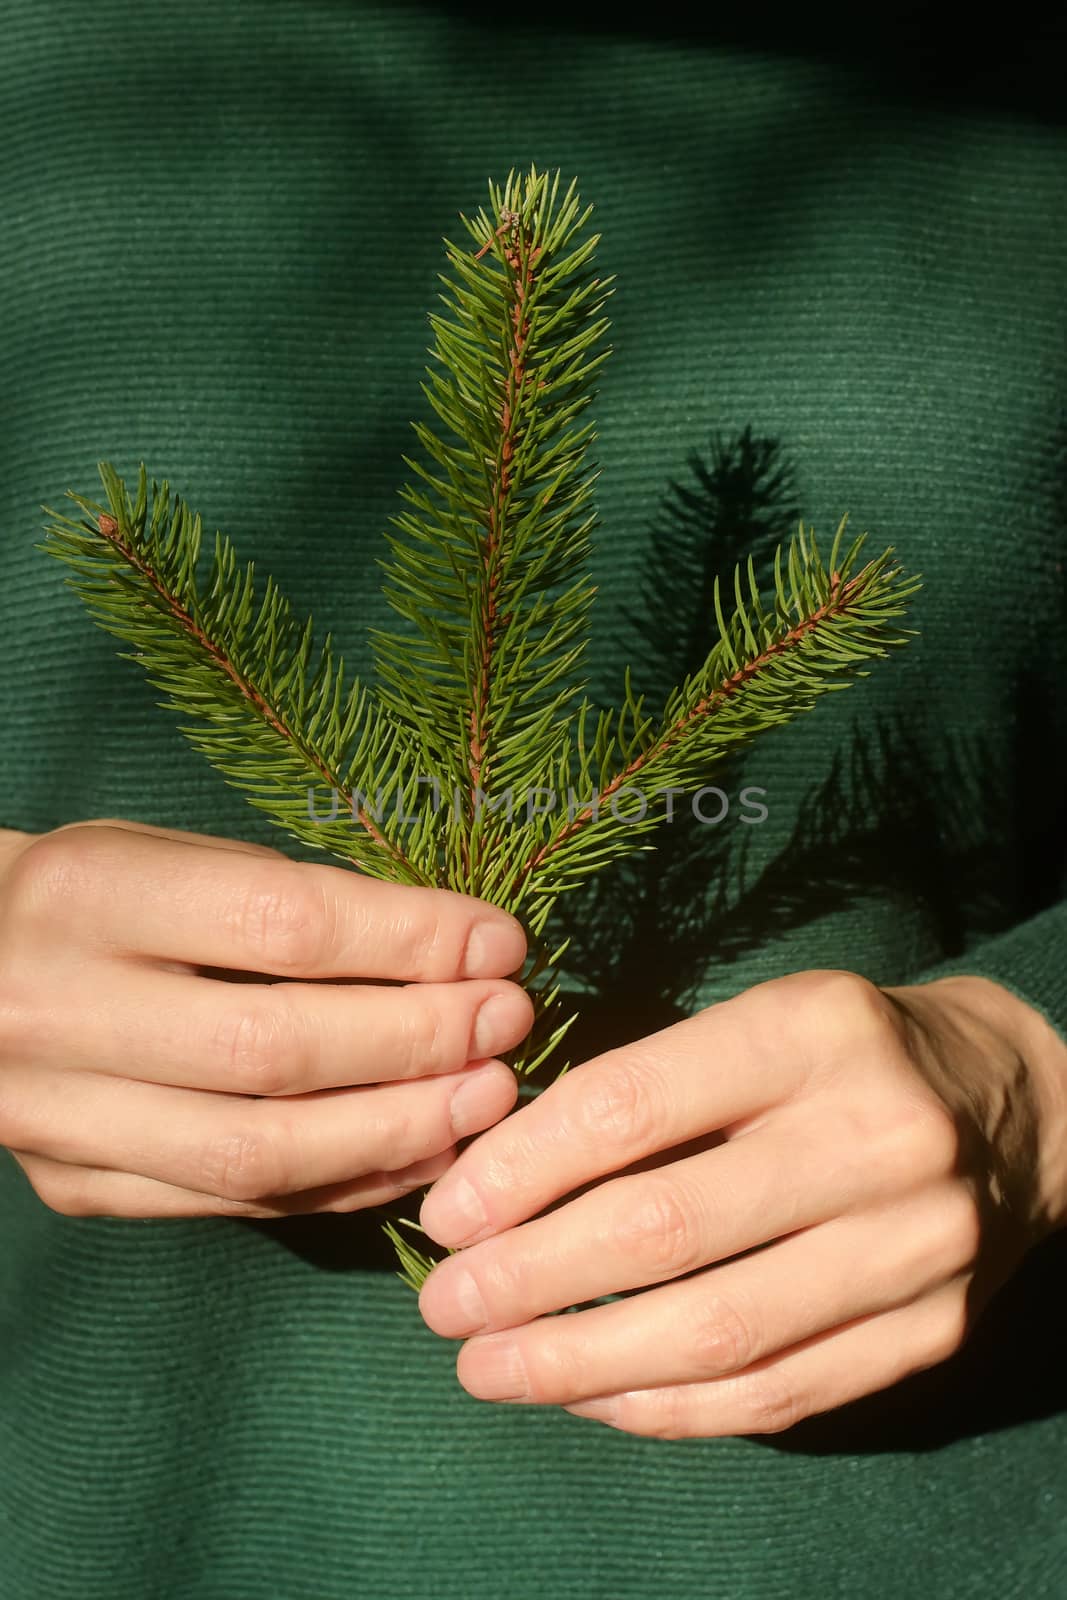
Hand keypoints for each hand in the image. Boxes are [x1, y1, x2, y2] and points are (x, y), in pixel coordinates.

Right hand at [0, 819, 531, 1217]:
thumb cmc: (95, 895)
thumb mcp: (171, 856)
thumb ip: (291, 904)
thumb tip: (454, 956)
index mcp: (89, 896)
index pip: (281, 927)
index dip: (410, 940)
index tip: (499, 944)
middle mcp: (59, 1011)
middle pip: (275, 1050)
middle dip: (418, 1041)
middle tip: (509, 1024)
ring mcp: (58, 1117)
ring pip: (256, 1153)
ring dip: (397, 1131)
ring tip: (488, 1100)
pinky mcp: (75, 1187)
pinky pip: (231, 1204)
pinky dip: (341, 1186)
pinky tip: (417, 1155)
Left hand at [416, 968, 1066, 1436]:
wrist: (1016, 1107)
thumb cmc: (846, 1054)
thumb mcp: (757, 1020)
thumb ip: (646, 1086)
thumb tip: (496, 1180)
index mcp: (812, 1032)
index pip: (632, 1106)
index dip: (520, 1169)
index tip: (446, 1214)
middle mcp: (874, 1137)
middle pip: (664, 1231)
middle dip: (528, 1278)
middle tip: (444, 1306)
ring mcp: (913, 1247)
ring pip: (714, 1334)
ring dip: (577, 1363)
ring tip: (489, 1368)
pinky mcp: (930, 1332)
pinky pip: (775, 1395)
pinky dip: (666, 1408)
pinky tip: (591, 1399)